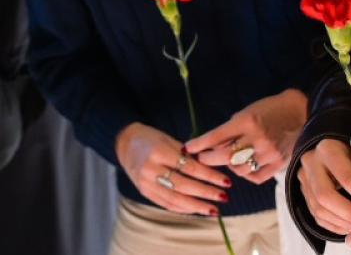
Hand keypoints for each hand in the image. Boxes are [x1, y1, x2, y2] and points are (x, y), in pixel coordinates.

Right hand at [115, 122, 231, 215]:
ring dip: (197, 206)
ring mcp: (146, 183)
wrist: (125, 144)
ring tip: (214, 210)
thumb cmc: (151, 139)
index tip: (225, 181)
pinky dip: (183, 208)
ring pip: (175, 199)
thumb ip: (188, 155)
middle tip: (224, 197)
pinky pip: (166, 204)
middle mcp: (150, 169)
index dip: (209, 176)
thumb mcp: (169, 140)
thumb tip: (211, 170)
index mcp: (158, 152)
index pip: (189, 167)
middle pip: (183, 185)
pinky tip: (197, 209)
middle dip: (206, 193)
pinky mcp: (144, 192)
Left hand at [184, 88, 307, 184]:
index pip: (216, 137)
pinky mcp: (279, 163)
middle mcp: (257, 138)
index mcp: (247, 121)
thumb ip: (231, 129)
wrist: (300, 113)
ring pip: (239, 169)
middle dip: (209, 159)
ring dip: (229, 166)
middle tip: (202, 158)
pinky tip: (244, 167)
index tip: (188, 148)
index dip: (199, 144)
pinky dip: (246, 174)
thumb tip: (210, 144)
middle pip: (225, 157)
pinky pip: (255, 177)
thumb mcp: (247, 112)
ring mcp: (269, 153)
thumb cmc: (269, 109)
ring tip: (228, 158)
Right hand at [295, 138, 350, 235]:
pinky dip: (336, 226)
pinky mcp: (303, 193)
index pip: (348, 179)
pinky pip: (317, 217)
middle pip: (326, 197)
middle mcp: (311, 164)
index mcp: (329, 150)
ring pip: (319, 210)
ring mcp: (303, 179)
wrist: (331, 149)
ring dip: (345, 223)